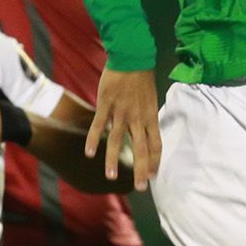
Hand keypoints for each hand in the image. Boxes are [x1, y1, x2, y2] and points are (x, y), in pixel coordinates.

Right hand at [87, 67, 158, 190]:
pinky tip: (89, 153)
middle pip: (141, 149)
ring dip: (114, 161)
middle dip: (141, 171)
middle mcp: (138, 119)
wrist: (132, 57)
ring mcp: (122, 113)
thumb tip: (144, 130)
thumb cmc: (142, 77)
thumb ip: (146, 116)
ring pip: (119, 142)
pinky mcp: (106, 106)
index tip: (152, 176)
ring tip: (111, 177)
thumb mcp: (150, 99)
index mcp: (151, 117)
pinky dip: (94, 140)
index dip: (155, 162)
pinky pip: (99, 126)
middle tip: (140, 187)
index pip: (156, 145)